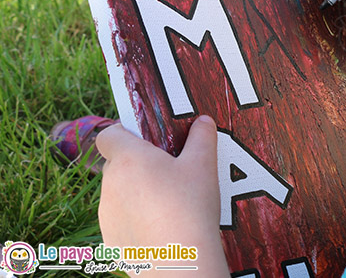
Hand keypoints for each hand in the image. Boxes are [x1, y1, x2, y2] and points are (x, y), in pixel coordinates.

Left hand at [96, 116, 228, 276]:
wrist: (179, 260)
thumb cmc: (190, 206)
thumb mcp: (204, 164)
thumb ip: (202, 137)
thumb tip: (203, 120)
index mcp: (128, 158)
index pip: (109, 134)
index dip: (125, 133)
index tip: (149, 141)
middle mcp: (110, 183)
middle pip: (117, 163)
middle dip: (138, 164)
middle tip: (169, 171)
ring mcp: (106, 213)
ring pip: (118, 192)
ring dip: (137, 192)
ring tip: (169, 202)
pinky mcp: (110, 237)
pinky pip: (120, 218)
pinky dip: (136, 218)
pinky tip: (162, 225)